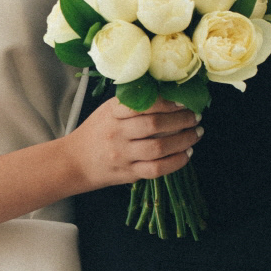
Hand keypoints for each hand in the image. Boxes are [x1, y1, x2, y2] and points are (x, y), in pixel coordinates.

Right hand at [65, 96, 201, 192]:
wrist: (74, 161)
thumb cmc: (97, 132)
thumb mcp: (108, 111)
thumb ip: (133, 104)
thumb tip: (169, 96)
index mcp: (112, 113)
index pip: (143, 104)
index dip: (167, 102)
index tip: (183, 101)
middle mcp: (117, 133)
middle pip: (154, 125)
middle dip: (181, 120)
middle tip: (195, 117)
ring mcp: (123, 155)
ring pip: (159, 148)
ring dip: (184, 140)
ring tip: (196, 133)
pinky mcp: (128, 173)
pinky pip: (156, 169)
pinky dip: (176, 162)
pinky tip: (187, 154)